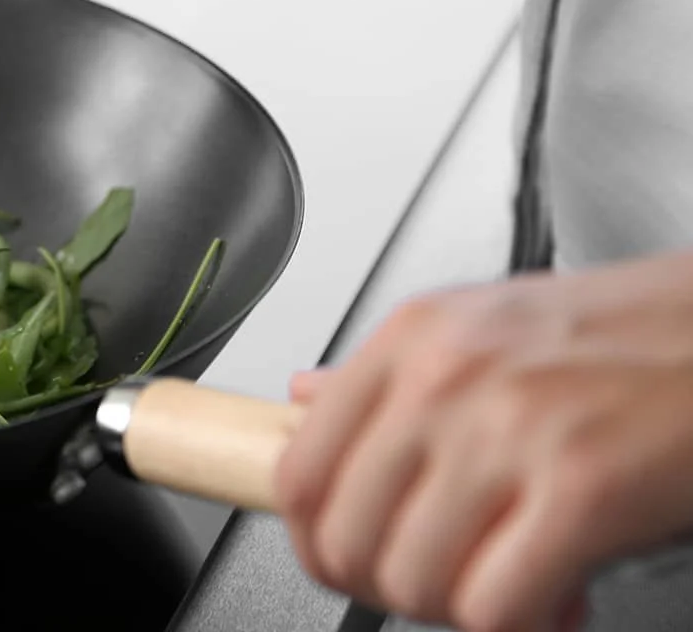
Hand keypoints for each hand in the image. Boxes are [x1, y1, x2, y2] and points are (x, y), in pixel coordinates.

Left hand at [273, 252, 692, 631]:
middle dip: (393, 588)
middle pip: (345, 539)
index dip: (319, 544)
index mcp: (411, 341)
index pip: (297, 471)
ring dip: (459, 609)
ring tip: (514, 587)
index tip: (357, 563)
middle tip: (449, 584)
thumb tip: (303, 401)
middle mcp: (442, 380)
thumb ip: (390, 375)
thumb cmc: (631, 333)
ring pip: (411, 579)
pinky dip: (520, 626)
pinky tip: (558, 600)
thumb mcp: (487, 327)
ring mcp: (506, 432)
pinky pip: (494, 605)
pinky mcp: (581, 489)